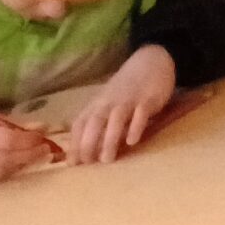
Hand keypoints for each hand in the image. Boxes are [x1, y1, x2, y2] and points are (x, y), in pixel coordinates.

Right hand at [0, 111, 55, 185]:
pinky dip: (8, 172)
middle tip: (46, 149)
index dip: (27, 140)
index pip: (6, 141)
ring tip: (36, 157)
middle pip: (5, 159)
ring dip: (22, 165)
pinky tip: (19, 165)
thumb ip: (10, 124)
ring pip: (0, 173)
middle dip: (29, 155)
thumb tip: (41, 127)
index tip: (42, 136)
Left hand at [67, 45, 176, 164]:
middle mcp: (110, 103)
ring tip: (107, 160)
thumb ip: (101, 121)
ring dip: (109, 140)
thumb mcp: (109, 101)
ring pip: (115, 120)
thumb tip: (90, 149)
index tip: (73, 164)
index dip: (75, 143)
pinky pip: (141, 114)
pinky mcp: (148, 99)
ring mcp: (129, 100)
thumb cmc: (128, 87)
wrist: (152, 60)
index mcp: (98, 104)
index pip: (80, 124)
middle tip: (88, 164)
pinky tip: (133, 141)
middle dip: (88, 144)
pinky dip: (135, 126)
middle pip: (94, 123)